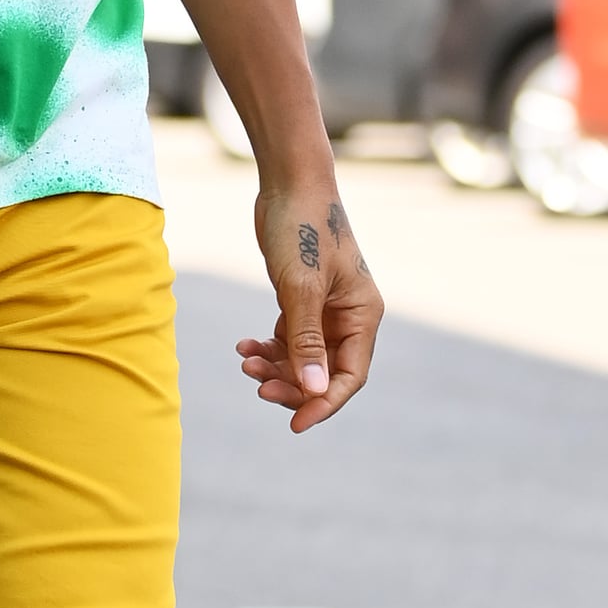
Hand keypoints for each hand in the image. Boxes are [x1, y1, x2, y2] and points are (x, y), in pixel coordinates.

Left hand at [236, 186, 383, 434]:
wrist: (289, 183)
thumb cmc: (302, 228)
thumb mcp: (301, 288)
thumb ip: (306, 341)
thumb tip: (315, 392)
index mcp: (363, 315)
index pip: (349, 376)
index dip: (324, 403)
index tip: (294, 424)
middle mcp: (349, 316)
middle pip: (325, 372)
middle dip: (292, 385)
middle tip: (258, 388)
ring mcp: (326, 309)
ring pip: (303, 358)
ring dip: (275, 366)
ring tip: (245, 361)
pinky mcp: (302, 300)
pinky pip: (288, 338)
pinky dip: (267, 346)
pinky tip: (244, 345)